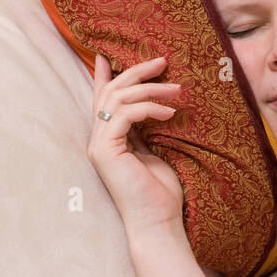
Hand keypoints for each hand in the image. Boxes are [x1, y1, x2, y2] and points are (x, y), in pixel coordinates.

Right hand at [86, 53, 186, 234]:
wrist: (157, 222)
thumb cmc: (160, 193)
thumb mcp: (155, 152)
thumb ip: (146, 130)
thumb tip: (155, 107)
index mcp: (109, 139)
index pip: (103, 100)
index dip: (103, 75)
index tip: (105, 54)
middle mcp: (98, 139)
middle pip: (111, 92)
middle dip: (136, 73)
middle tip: (163, 62)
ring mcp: (99, 145)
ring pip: (117, 99)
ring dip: (149, 89)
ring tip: (177, 90)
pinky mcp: (106, 151)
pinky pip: (125, 115)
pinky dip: (148, 108)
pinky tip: (169, 113)